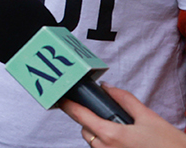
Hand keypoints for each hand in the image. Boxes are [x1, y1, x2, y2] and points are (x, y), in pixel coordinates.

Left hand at [61, 85, 185, 147]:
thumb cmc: (168, 144)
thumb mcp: (148, 117)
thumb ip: (125, 100)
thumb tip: (108, 88)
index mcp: (112, 135)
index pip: (81, 116)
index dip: (69, 106)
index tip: (61, 99)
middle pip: (86, 130)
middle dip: (92, 121)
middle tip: (109, 116)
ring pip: (94, 142)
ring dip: (100, 134)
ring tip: (124, 132)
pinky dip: (108, 143)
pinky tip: (126, 142)